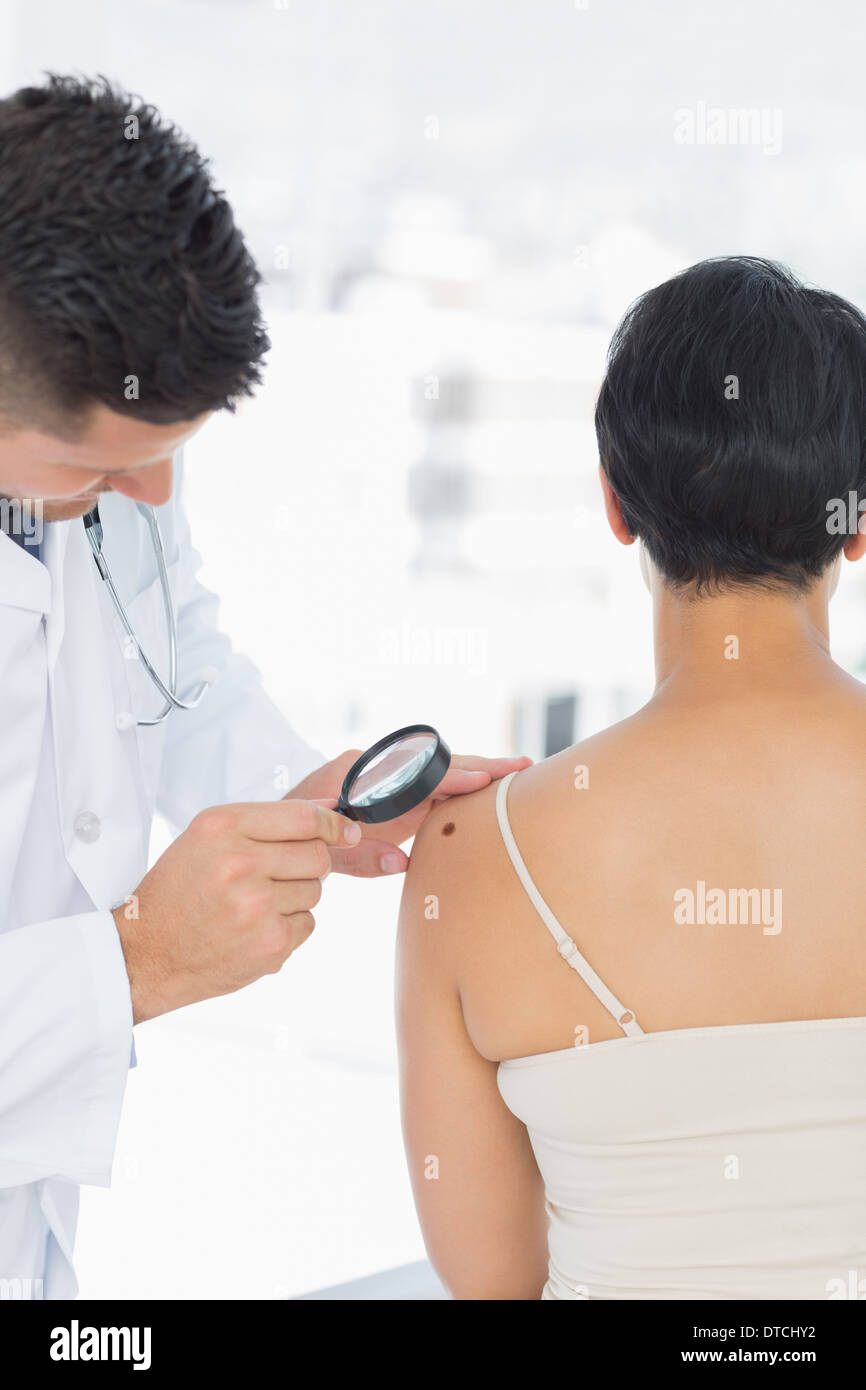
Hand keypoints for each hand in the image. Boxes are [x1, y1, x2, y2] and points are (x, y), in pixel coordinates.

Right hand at [114, 799, 359, 1023]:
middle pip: (317, 854)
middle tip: (273, 877)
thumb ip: (267, 821)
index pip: (304, 816)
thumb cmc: (179, 891)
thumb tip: (331, 808)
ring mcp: (257, 905)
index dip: (332, 824)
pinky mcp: (270, 943)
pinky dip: (288, 927)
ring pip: (315, 890)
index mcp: (222, 827)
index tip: (345, 831)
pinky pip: (308, 924)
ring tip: (252, 905)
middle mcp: (240, 862)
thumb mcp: (208, 838)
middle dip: (306, 864)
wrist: (145, 953)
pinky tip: (252, 929)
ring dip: (294, 897)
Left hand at [288, 750, 532, 876]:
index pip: (416, 772)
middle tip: (522, 765)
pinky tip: (489, 790)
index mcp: (360, 773)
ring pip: (438, 774)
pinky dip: (461, 788)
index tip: (486, 777)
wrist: (280, 834)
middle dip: (480, 765)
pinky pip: (431, 789)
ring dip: (476, 774)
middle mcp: (377, 769)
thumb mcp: (323, 852)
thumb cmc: (297, 842)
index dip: (453, 776)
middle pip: (436, 765)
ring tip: (517, 772)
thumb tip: (402, 863)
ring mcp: (387, 780)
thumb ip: (357, 857)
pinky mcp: (394, 795)